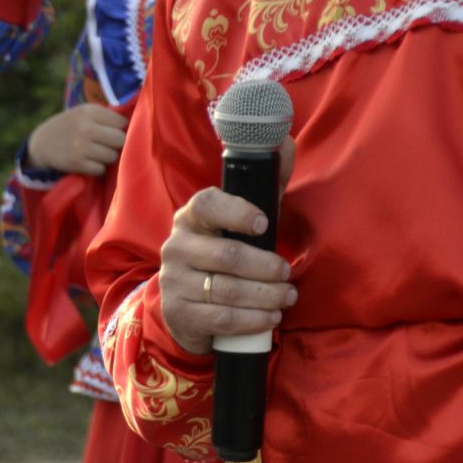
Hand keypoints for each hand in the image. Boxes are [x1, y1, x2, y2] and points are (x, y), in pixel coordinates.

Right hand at [24, 104, 128, 176]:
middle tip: (108, 146)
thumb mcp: (83, 112)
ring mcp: (80, 146)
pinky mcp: (76, 163)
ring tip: (97, 154)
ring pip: (112, 155)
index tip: (112, 133)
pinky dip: (97, 168)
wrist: (41, 143)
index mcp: (89, 111)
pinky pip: (100, 169)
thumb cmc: (69, 126)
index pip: (121, 122)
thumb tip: (134, 126)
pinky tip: (89, 163)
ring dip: (107, 157)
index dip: (119, 129)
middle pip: (120, 139)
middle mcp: (85, 127)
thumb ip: (105, 116)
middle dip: (117, 144)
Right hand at [159, 139, 298, 354]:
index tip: (264, 224)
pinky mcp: (179, 313)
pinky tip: (270, 317)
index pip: (207, 204)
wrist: (186, 306)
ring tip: (286, 297)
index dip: (237, 212)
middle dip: (266, 267)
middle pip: (227, 256)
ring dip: (265, 296)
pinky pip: (219, 318)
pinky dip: (251, 320)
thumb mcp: (242, 221)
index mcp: (191, 217)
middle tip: (287, 273)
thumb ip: (266, 185)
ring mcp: (174, 281)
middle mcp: (176, 246)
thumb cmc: (223, 253)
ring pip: (226, 290)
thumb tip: (287, 142)